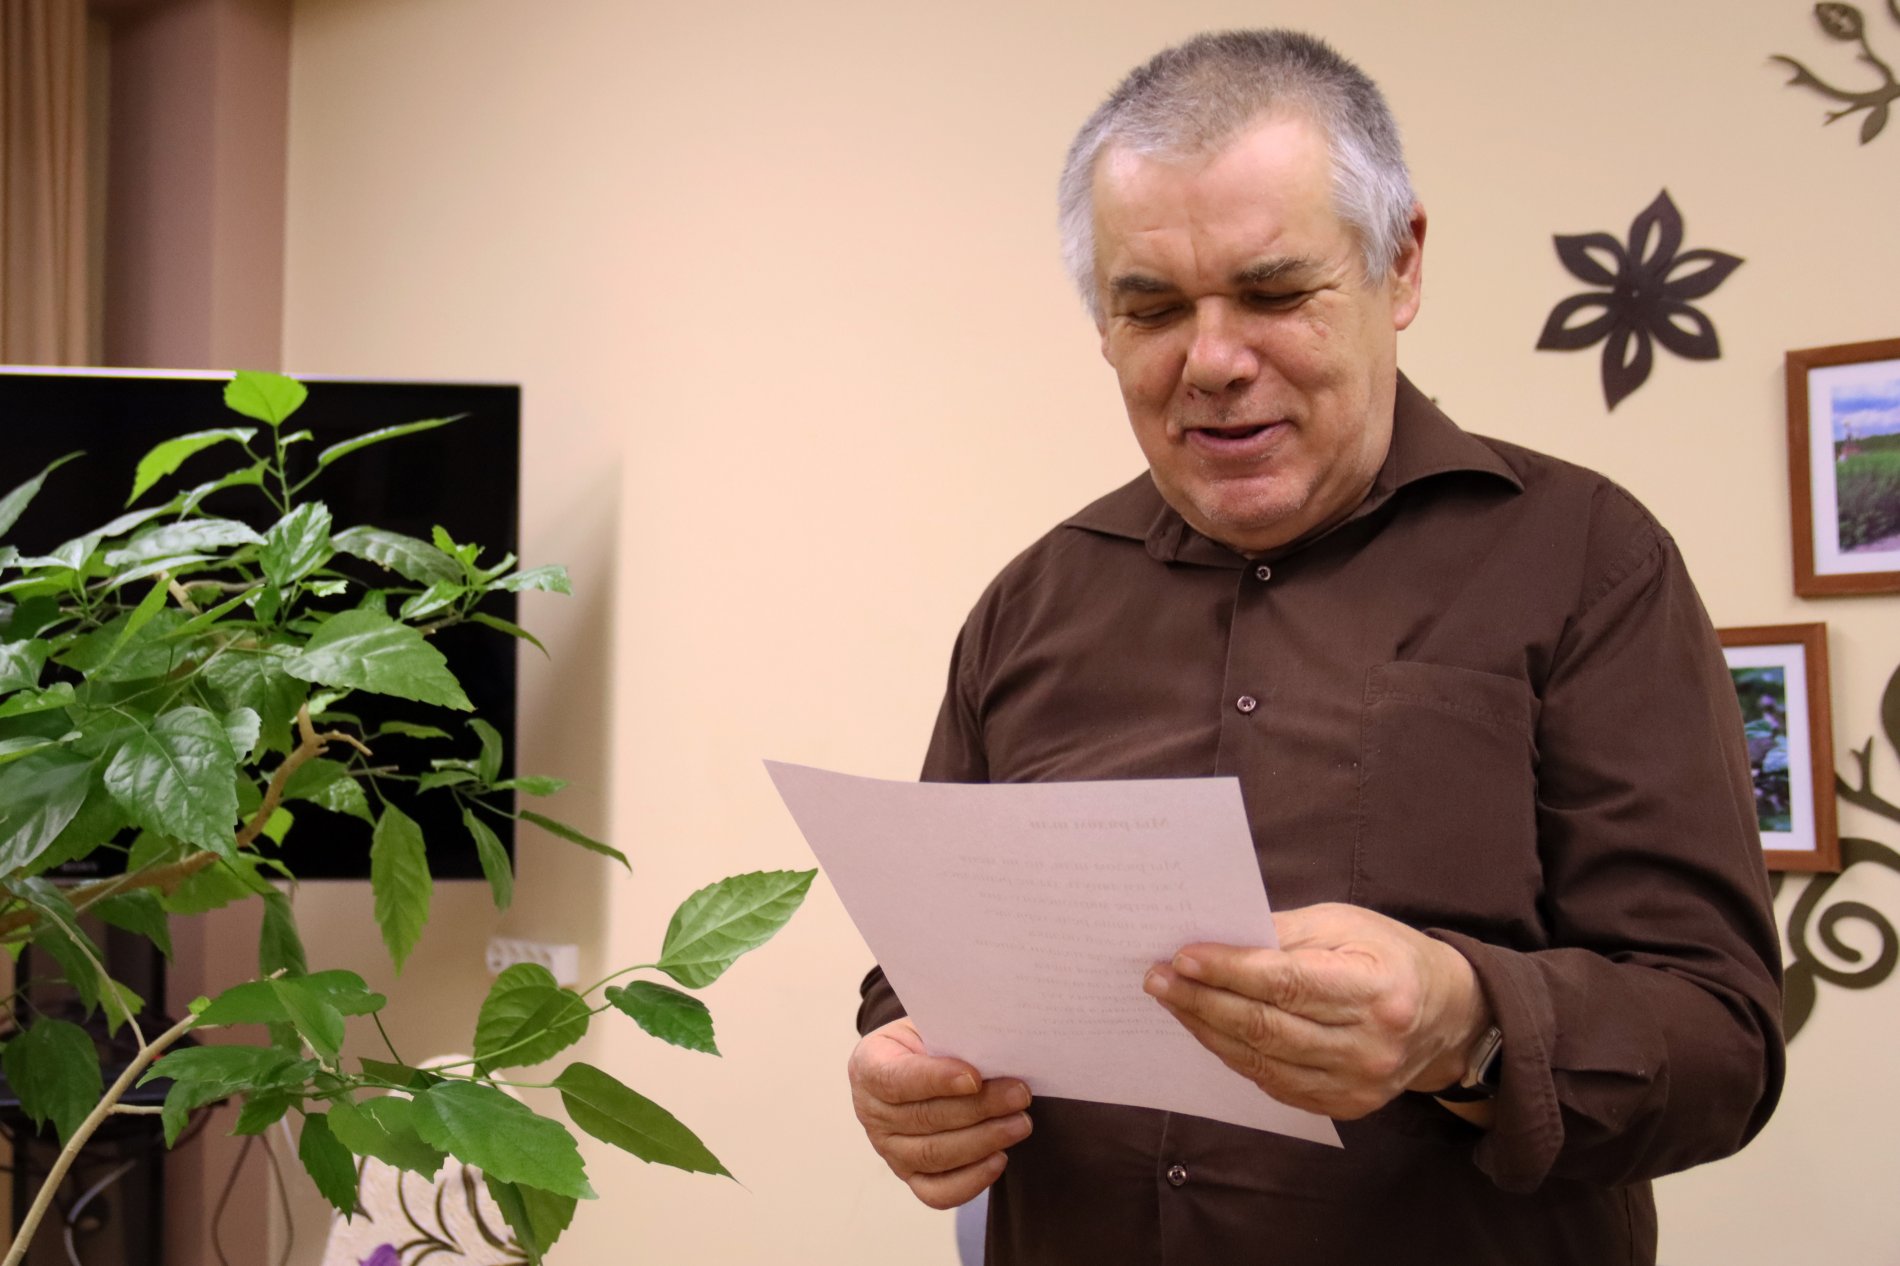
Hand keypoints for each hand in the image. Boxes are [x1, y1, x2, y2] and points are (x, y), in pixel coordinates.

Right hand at [848, 1018, 1032, 1208]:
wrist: (918, 1062)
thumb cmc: (929, 1038)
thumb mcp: (931, 1022)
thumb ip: (953, 1034)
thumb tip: (993, 1049)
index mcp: (869, 1065)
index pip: (896, 1079)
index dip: (935, 1080)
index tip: (975, 1076)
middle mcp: (871, 1112)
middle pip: (924, 1119)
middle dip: (978, 1108)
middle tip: (1019, 1095)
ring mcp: (888, 1149)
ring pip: (934, 1155)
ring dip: (983, 1140)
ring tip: (1020, 1123)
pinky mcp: (909, 1176)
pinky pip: (937, 1192)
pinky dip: (970, 1180)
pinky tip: (999, 1159)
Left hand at [1141, 902, 1490, 1119]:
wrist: (1448, 1015)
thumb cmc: (1389, 956)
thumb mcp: (1346, 924)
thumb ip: (1284, 932)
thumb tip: (1218, 938)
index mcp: (1376, 990)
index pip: (1286, 982)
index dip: (1228, 971)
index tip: (1182, 956)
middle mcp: (1369, 1045)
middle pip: (1266, 1026)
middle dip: (1202, 1000)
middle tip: (1158, 978)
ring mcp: (1358, 1084)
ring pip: (1261, 1061)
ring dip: (1207, 1029)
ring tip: (1172, 1000)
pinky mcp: (1344, 1106)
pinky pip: (1272, 1083)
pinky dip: (1233, 1055)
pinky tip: (1207, 1028)